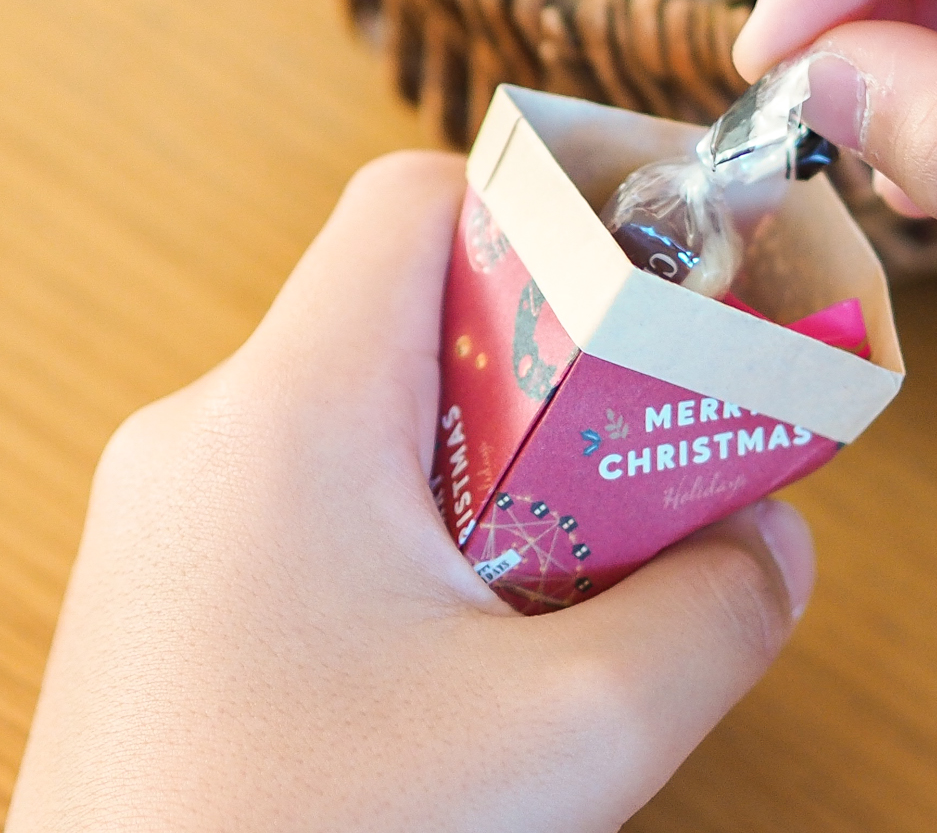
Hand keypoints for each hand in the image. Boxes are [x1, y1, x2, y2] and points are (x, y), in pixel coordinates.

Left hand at [7, 153, 813, 831]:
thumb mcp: (570, 736)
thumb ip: (714, 611)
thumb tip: (769, 537)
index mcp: (282, 417)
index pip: (418, 200)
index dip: (556, 216)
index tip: (662, 299)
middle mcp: (203, 443)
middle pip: (417, 317)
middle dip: (561, 381)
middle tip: (651, 469)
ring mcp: (168, 532)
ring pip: (378, 428)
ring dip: (502, 481)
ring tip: (580, 592)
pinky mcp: (167, 614)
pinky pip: (323, 516)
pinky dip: (428, 551)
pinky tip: (481, 664)